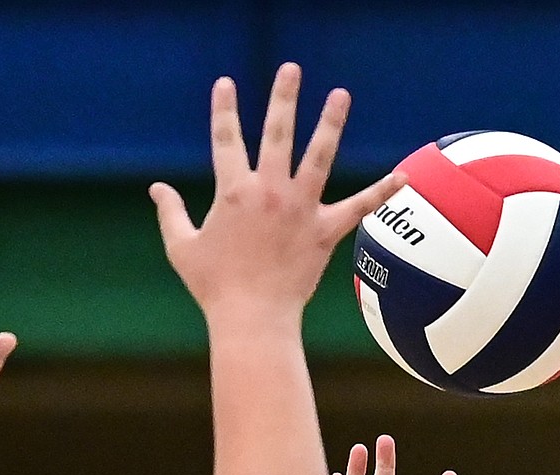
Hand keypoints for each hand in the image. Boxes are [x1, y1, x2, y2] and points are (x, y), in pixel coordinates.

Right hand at [150, 63, 403, 319]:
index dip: (224, 109)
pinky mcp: (324, 232)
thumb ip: (170, 213)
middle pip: (277, 133)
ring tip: (340, 94)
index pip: (226, 139)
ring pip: (318, 156)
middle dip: (283, 98)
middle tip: (290, 69)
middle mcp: (269, 191)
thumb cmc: (214, 288)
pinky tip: (403, 175)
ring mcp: (300, 209)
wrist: (252, 320)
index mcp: (234, 191)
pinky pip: (358, 208)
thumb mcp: (182, 248)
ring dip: (330, 123)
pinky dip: (381, 192)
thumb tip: (156, 188)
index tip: (226, 84)